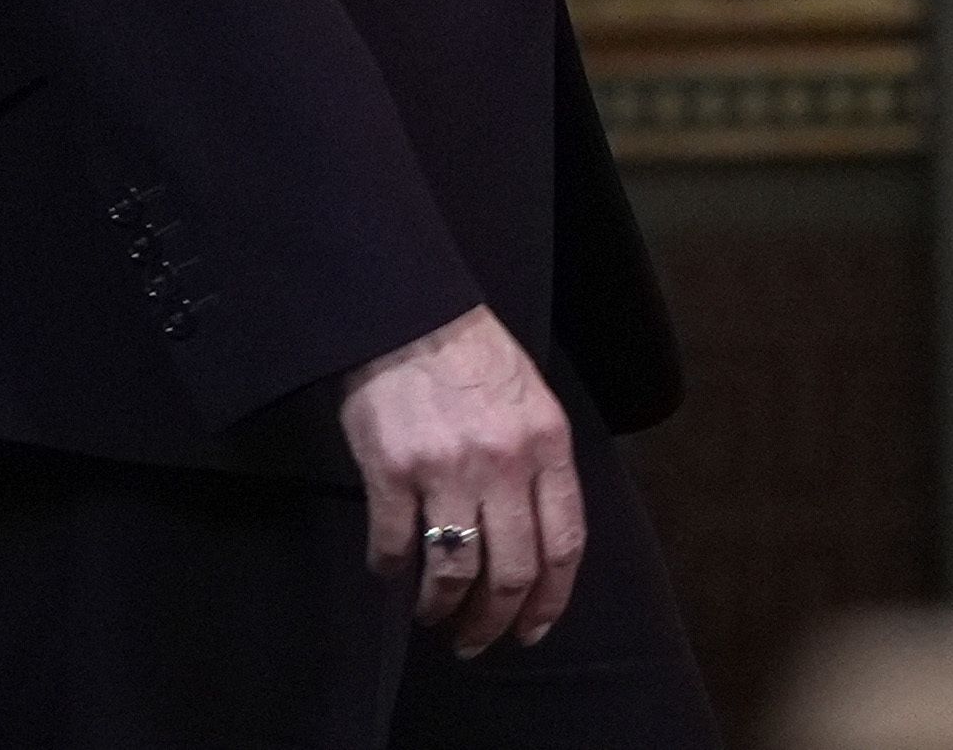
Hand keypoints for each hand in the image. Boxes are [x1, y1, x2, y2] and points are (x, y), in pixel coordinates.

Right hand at [334, 304, 580, 656]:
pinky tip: (389, 573)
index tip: (533, 629)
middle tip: (478, 641)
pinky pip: (396, 542)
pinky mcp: (392, 468)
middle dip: (496, 620)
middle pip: (513, 571)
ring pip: (456, 569)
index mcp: (546, 446)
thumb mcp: (531, 400)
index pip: (563, 545)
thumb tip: (536, 538)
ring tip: (433, 617)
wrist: (404, 311)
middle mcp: (503, 464)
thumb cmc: (468, 354)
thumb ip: (540, 464)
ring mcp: (447, 469)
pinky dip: (391, 569)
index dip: (550, 600)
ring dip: (443, 607)